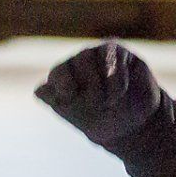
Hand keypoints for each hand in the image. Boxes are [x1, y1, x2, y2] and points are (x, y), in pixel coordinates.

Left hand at [33, 39, 164, 148]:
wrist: (136, 123)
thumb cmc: (102, 120)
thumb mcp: (78, 117)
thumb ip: (57, 102)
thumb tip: (39, 90)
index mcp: (62, 79)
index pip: (57, 75)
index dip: (64, 88)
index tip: (75, 102)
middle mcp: (78, 63)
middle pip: (74, 63)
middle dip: (86, 88)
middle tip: (97, 105)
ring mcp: (97, 55)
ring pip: (88, 57)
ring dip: (99, 83)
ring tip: (110, 101)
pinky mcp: (118, 53)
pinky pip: (110, 55)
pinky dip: (115, 78)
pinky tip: (120, 93)